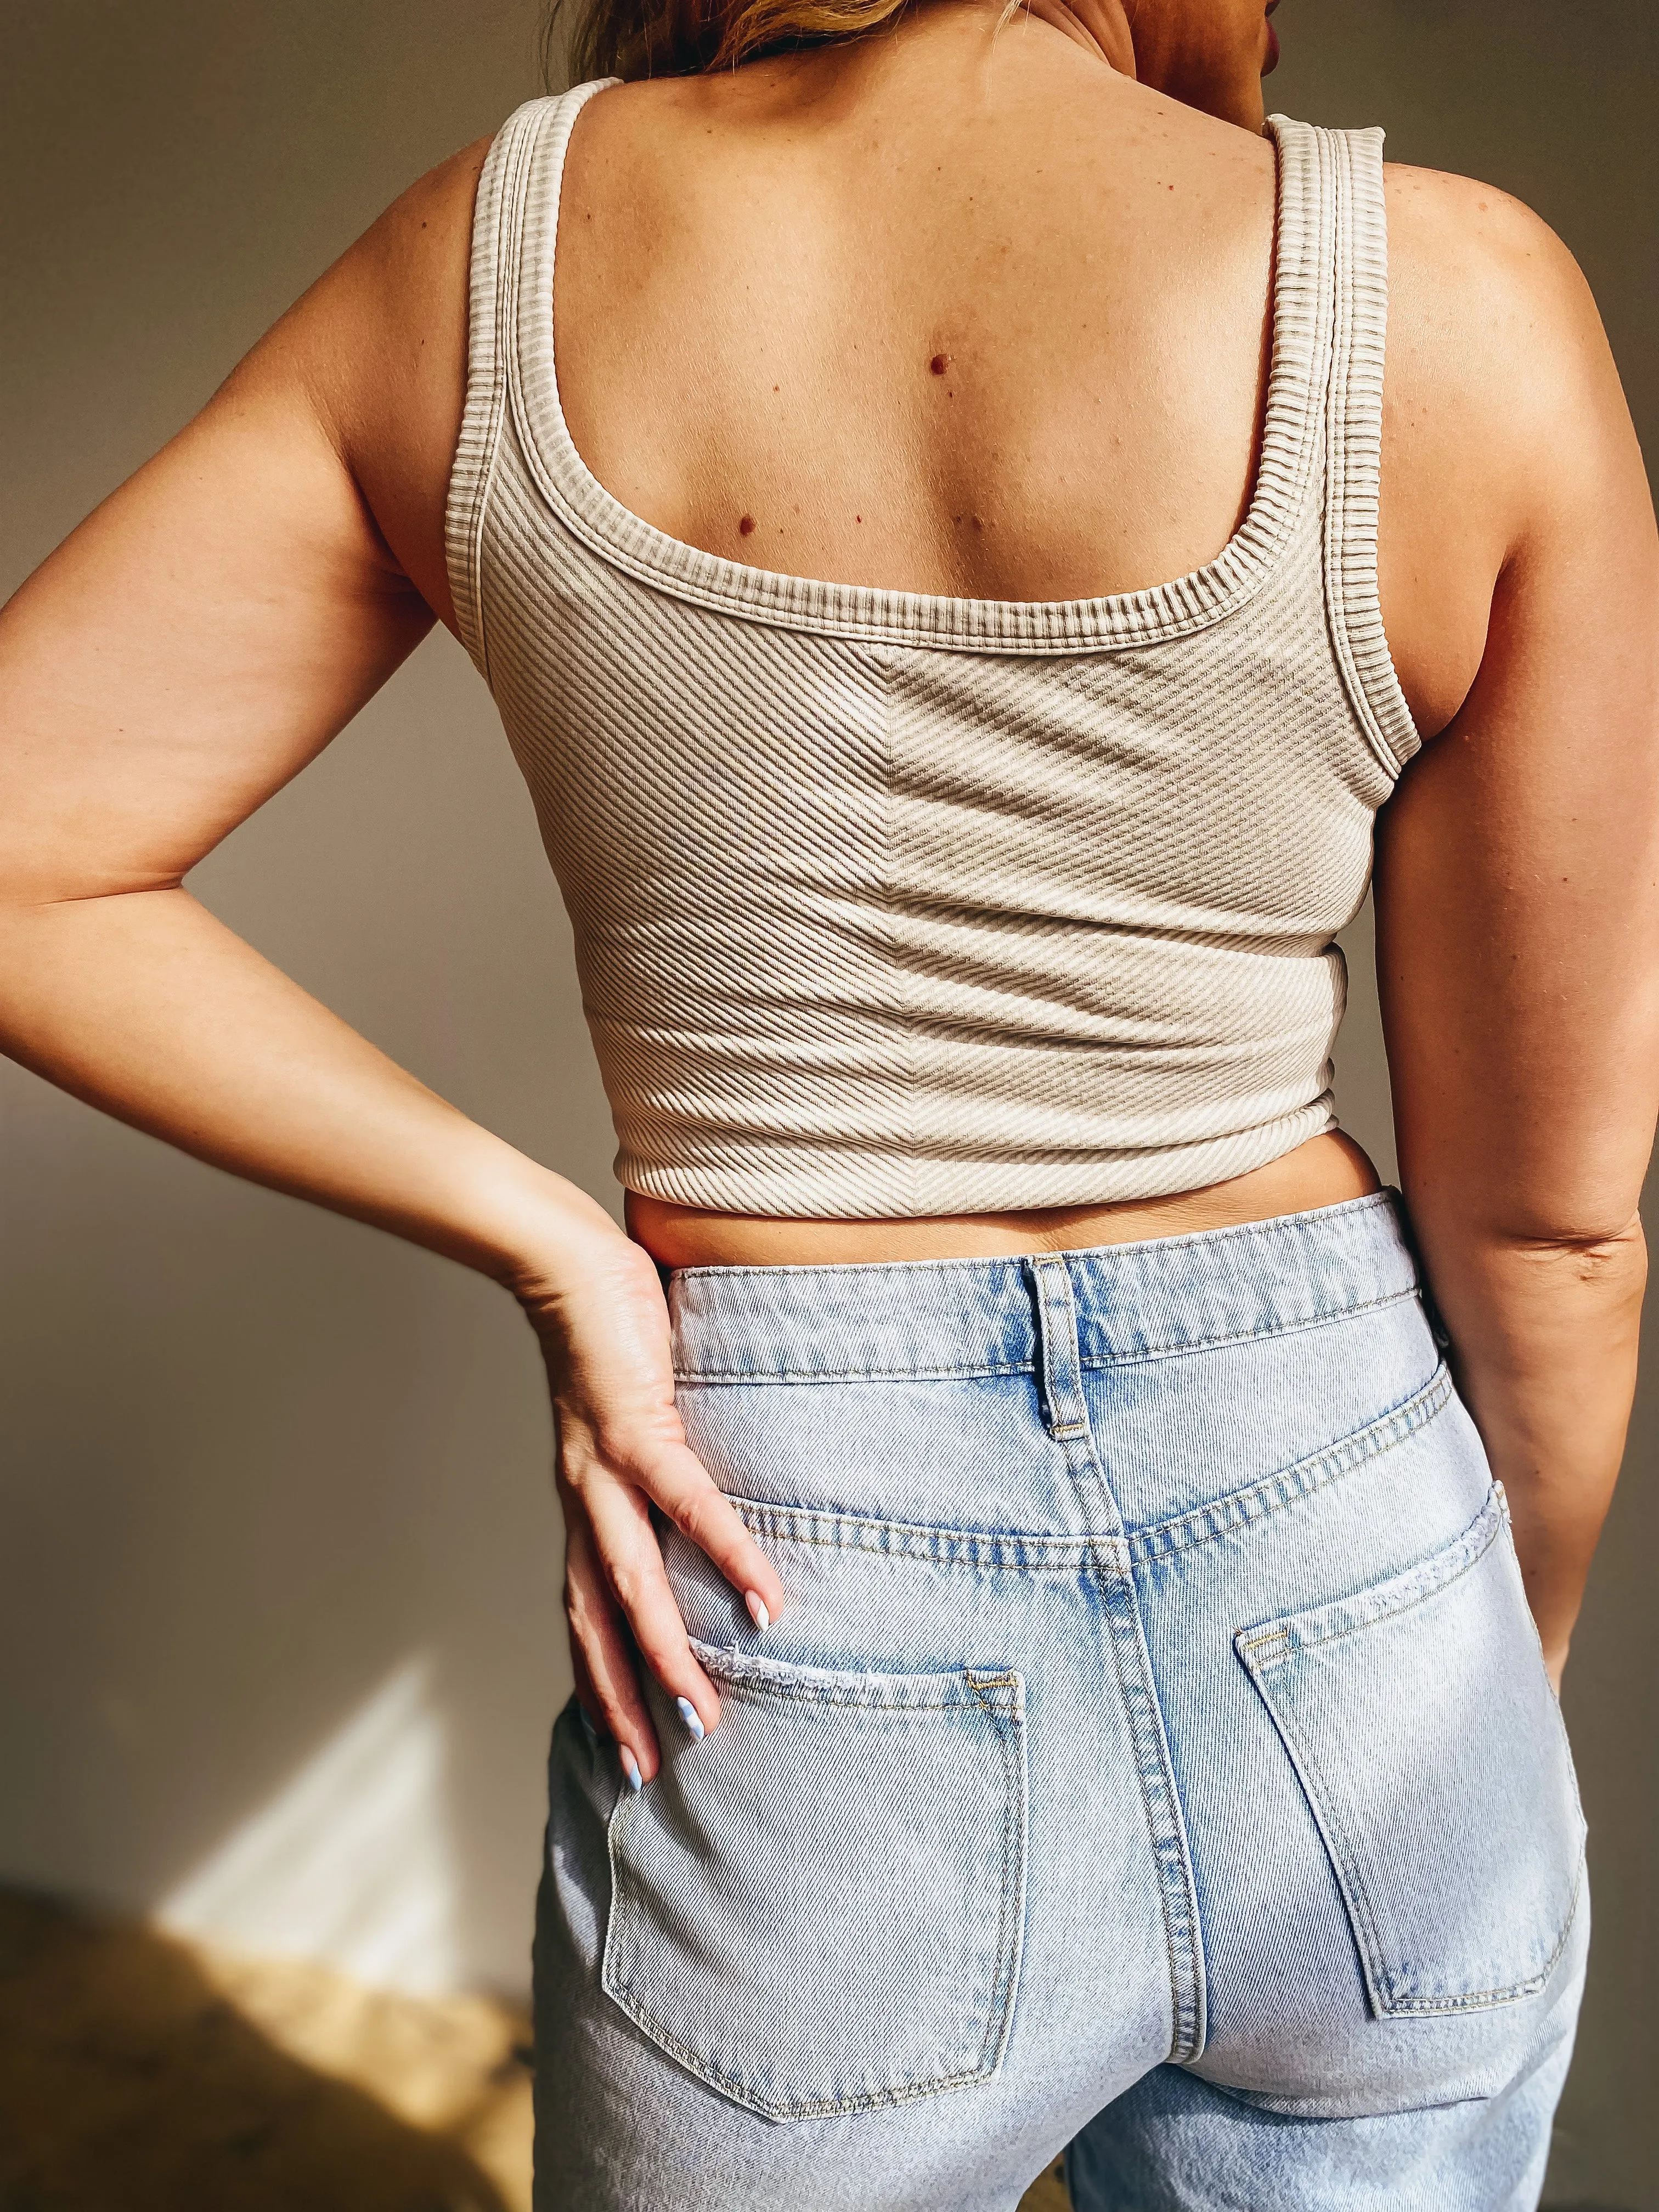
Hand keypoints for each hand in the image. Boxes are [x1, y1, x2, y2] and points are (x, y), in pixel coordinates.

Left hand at [514, 1223, 785, 1786]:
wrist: (561, 1259)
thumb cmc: (604, 1333)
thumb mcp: (630, 1418)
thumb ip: (654, 1462)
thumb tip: (698, 1499)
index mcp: (582, 1503)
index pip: (584, 1611)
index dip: (598, 1682)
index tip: (624, 1748)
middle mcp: (584, 1499)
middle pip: (596, 1621)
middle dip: (621, 1700)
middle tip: (651, 1773)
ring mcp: (605, 1467)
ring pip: (632, 1581)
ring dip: (666, 1653)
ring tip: (706, 1713)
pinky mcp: (639, 1425)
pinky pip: (688, 1503)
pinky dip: (727, 1553)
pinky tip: (766, 1598)